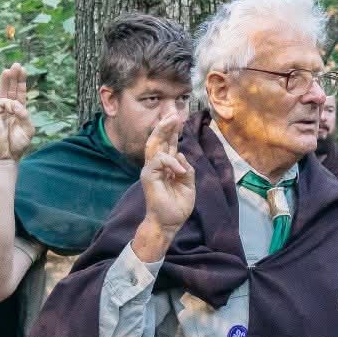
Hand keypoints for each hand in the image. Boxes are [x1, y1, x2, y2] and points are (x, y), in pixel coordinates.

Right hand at [0, 63, 35, 160]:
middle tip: (17, 64)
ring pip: (4, 92)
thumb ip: (25, 115)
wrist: (6, 155)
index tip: (22, 70)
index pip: (20, 93)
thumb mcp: (28, 129)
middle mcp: (10, 109)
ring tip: (8, 69)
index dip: (21, 82)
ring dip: (6, 81)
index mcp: (19, 111)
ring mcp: (1, 111)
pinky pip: (2, 103)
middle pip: (12, 89)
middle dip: (14, 77)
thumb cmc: (17, 144)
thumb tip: (16, 104)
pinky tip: (12, 107)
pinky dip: (9, 103)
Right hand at [139, 108, 194, 234]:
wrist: (169, 223)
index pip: (167, 145)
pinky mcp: (149, 177)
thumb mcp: (188, 185)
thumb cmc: (177, 206)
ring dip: (163, 131)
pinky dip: (171, 162)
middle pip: (158, 141)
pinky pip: (159, 161)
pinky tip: (180, 171)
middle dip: (165, 126)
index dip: (172, 132)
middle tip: (173, 113)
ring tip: (173, 120)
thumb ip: (187, 169)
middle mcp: (156, 166)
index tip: (178, 119)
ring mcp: (151, 171)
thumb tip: (182, 156)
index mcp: (166, 167)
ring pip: (154, 145)